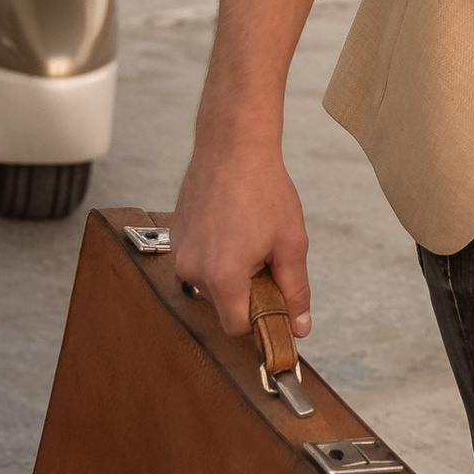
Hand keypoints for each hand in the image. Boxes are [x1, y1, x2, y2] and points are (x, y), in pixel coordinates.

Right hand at [171, 135, 313, 338]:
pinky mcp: (174, 236)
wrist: (232, 146)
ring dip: (230, 272)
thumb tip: (300, 326)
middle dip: (247, 292)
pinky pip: (197, 261)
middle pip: (223, 304)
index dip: (259, 321)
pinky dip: (215, 254)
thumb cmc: (264, 189)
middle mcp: (192, 269)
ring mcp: (179, 252)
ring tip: (248, 237)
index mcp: (222, 276)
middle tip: (266, 258)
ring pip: (209, 283)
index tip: (275, 304)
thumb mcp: (291, 243)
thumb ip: (295, 290)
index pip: (236, 327)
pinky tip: (231, 227)